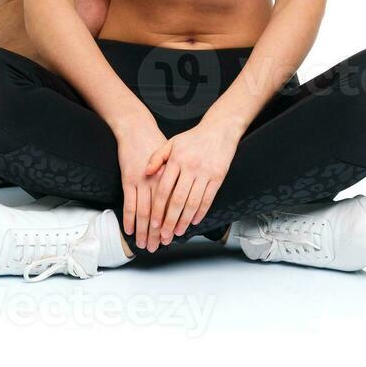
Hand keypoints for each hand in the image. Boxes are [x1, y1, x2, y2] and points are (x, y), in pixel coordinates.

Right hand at [114, 115, 168, 250]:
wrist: (136, 128)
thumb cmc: (155, 142)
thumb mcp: (173, 157)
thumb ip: (179, 175)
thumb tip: (187, 194)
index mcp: (172, 177)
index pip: (175, 206)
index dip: (175, 223)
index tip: (175, 236)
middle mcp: (159, 182)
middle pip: (161, 214)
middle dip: (161, 232)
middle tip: (161, 247)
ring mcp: (143, 182)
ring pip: (145, 213)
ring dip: (145, 231)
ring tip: (145, 245)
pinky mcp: (129, 180)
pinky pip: (129, 204)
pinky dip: (129, 219)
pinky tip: (129, 230)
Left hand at [143, 117, 243, 248]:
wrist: (219, 130)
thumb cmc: (192, 138)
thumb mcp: (171, 143)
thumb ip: (157, 157)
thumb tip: (145, 172)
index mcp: (176, 159)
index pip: (163, 189)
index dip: (157, 208)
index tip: (152, 223)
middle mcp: (190, 167)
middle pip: (177, 200)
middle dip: (169, 220)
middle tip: (163, 236)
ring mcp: (205, 173)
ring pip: (193, 202)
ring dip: (184, 220)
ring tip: (178, 232)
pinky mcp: (218, 177)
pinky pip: (208, 198)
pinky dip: (201, 212)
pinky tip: (194, 221)